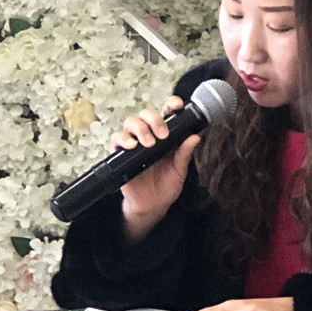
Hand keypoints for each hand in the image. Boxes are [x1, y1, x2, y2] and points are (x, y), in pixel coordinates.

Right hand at [111, 96, 199, 241]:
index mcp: (164, 135)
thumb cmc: (166, 185)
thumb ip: (185, 153)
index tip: (177, 105)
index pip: (166, 113)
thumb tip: (195, 137)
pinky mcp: (120, 155)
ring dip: (140, 129)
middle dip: (154, 120)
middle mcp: (148, 135)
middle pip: (146, 115)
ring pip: (130, 123)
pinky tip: (132, 146)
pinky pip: (116, 140)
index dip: (170, 104)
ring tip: (149, 143)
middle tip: (163, 135)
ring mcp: (133, 144)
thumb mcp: (180, 169)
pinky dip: (122, 139)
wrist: (153, 205)